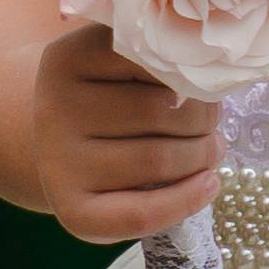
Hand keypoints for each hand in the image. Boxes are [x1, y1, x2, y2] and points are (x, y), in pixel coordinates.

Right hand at [28, 22, 219, 247]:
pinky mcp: (72, 211)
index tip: (203, 81)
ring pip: (158, 159)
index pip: (150, 59)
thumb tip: (211, 82)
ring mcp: (59, 163)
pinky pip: (142, 211)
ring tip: (211, 150)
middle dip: (205, 119)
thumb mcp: (121, 62)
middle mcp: (55, 108)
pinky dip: (186, 199)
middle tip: (213, 123)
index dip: (191, 73)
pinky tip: (208, 185)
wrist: (61, 147)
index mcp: (68, 56)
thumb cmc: (106, 97)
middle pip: (159, 112)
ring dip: (202, 156)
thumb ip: (157, 59)